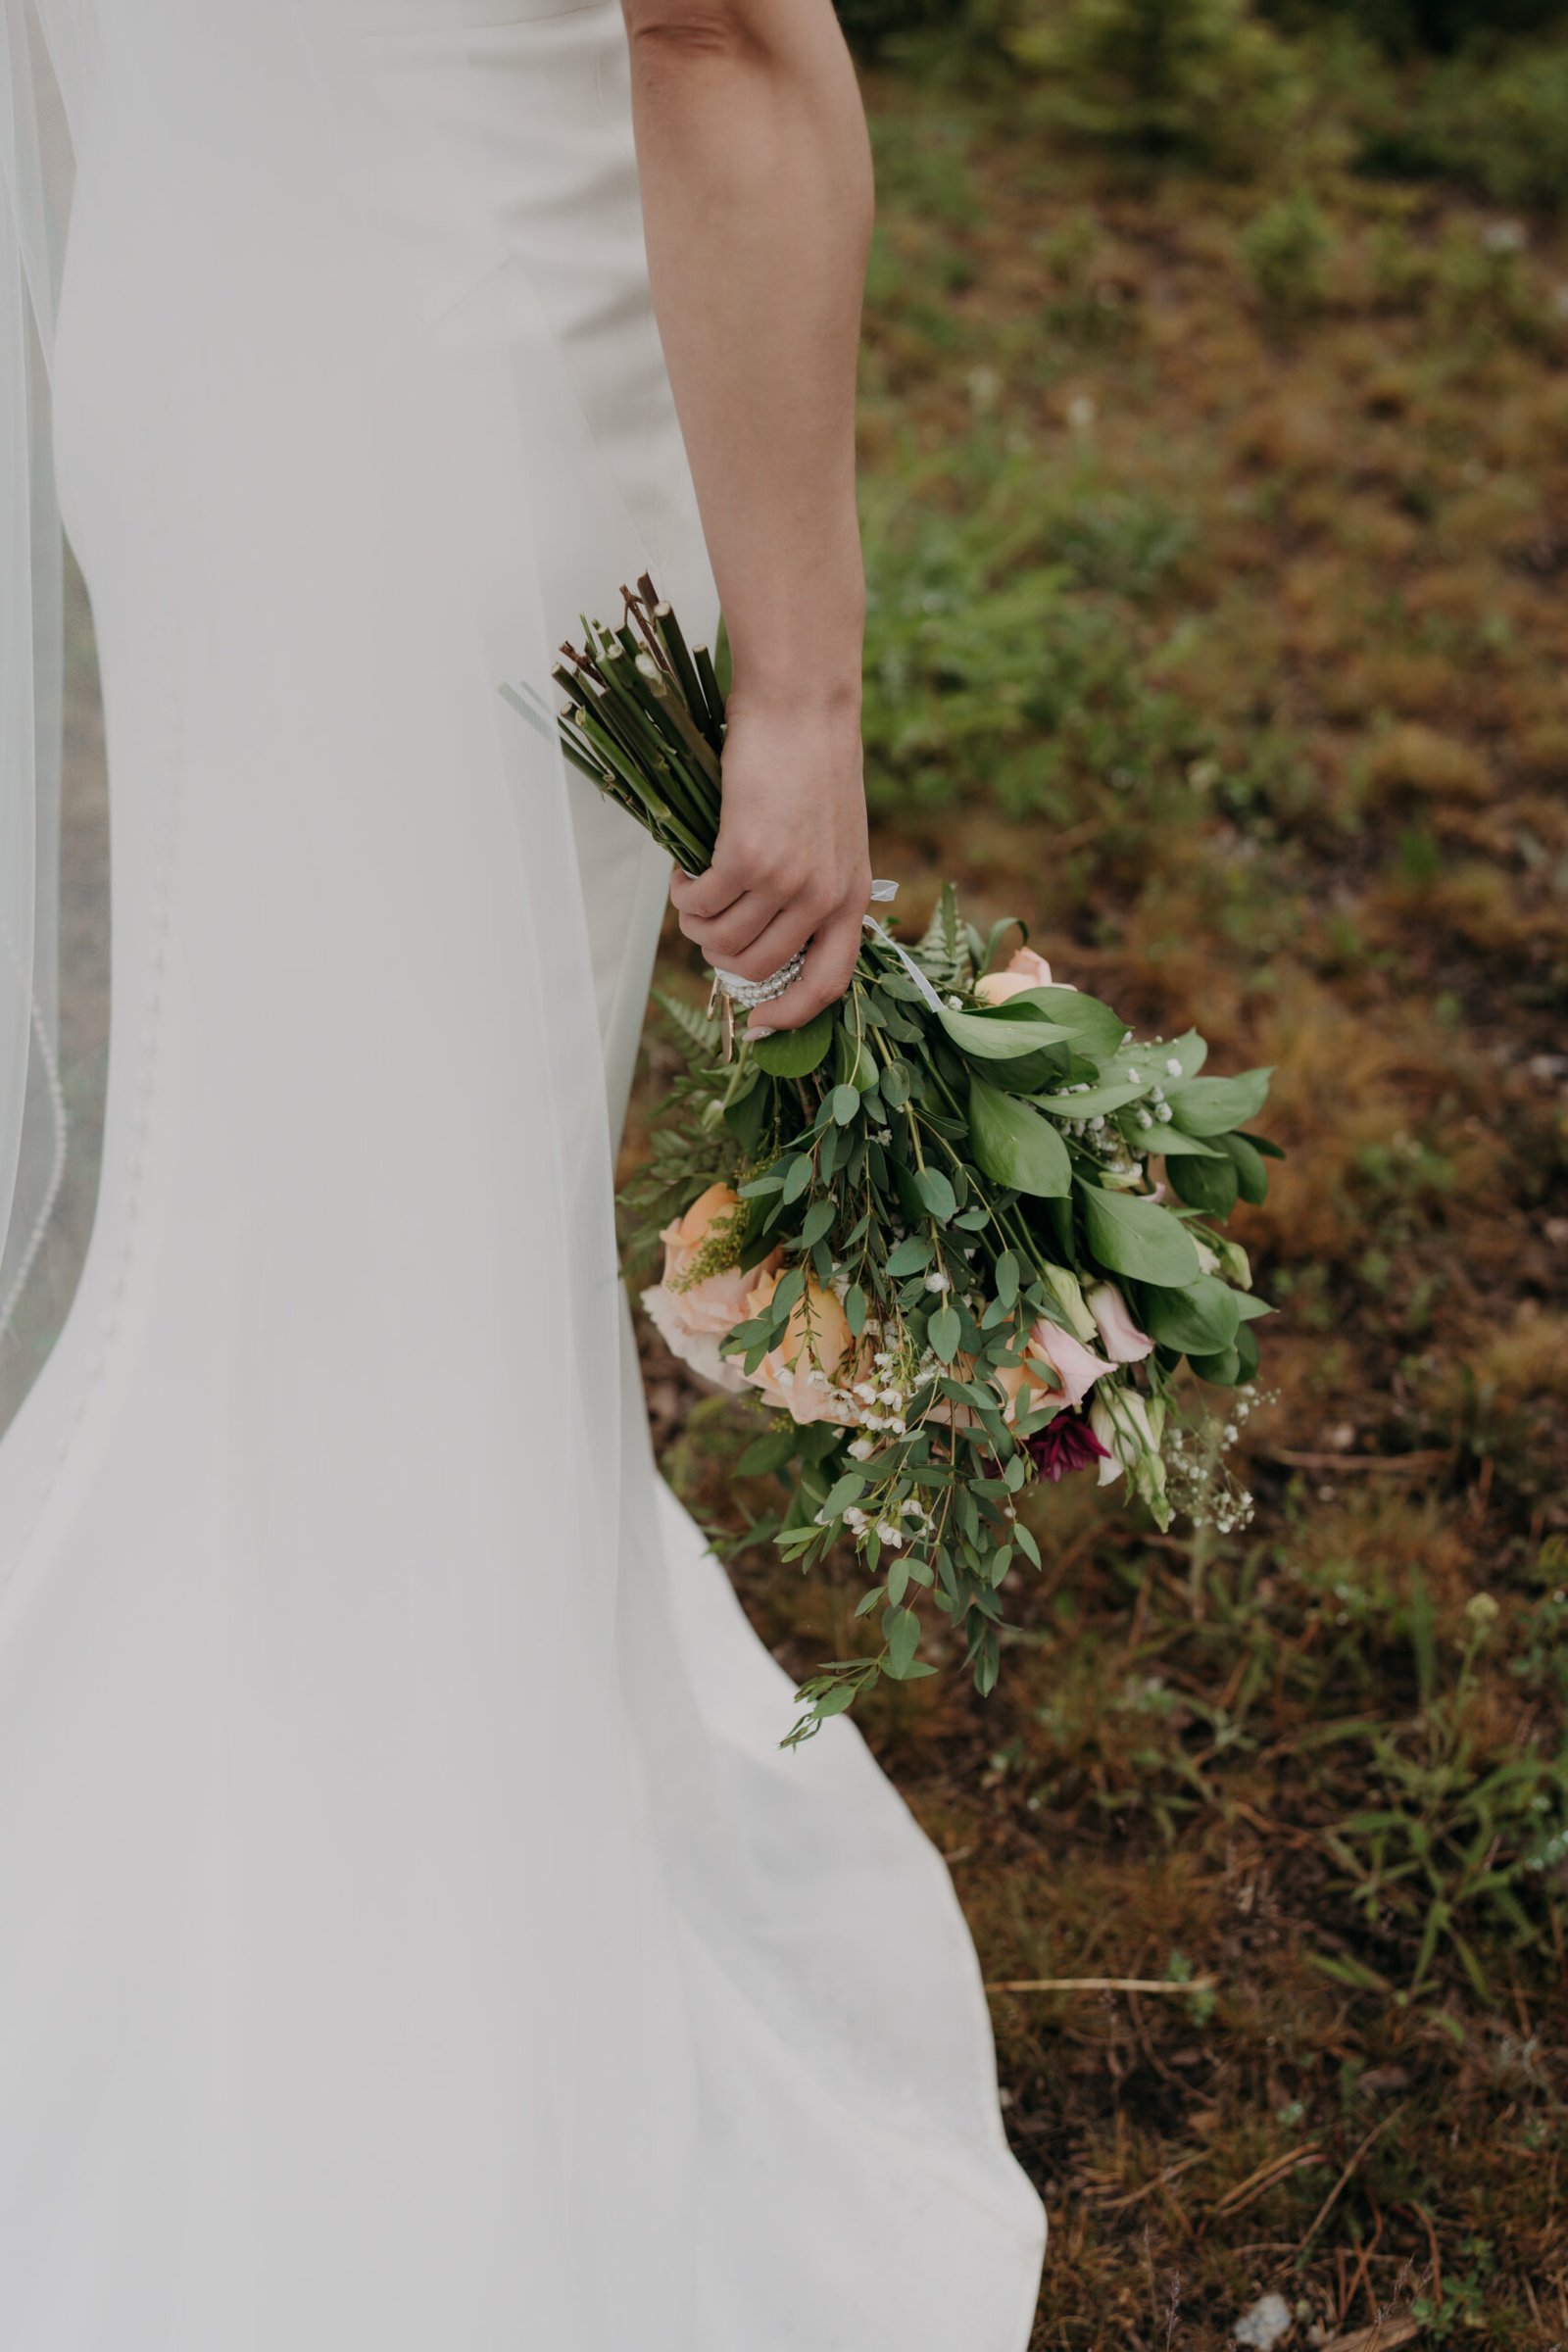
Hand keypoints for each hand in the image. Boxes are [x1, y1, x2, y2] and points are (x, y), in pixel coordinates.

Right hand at [669, 685, 872, 1034]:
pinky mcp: (747, 857)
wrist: (802, 709)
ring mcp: (786, 880)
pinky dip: (683, 893)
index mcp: (849, 898)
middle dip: (719, 954)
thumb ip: (813, 887)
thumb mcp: (836, 838)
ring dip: (694, 922)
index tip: (761, 1026)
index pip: (827, 983)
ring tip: (692, 891)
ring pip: (721, 940)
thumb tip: (763, 935)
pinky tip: (685, 869)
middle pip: (756, 968)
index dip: (792, 1015)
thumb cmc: (812, 765)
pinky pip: (700, 902)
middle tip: (704, 920)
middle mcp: (822, 898)